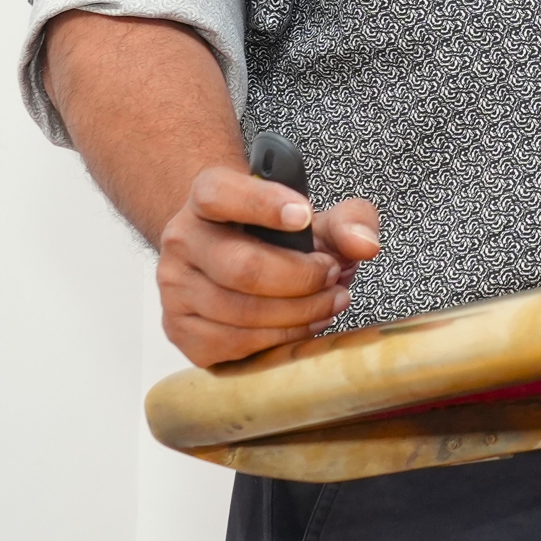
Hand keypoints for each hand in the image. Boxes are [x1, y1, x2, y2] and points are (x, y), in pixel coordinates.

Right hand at [156, 164, 380, 365]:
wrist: (235, 258)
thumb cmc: (277, 236)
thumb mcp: (316, 216)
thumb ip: (350, 220)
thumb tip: (364, 245)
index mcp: (206, 197)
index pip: (220, 194)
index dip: (262, 203)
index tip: (304, 215)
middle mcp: (182, 240)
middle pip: (242, 267)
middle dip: (302, 278)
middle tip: (335, 275)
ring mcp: (176, 290)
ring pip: (241, 312)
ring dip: (299, 312)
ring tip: (330, 302)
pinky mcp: (182, 332)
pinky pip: (234, 345)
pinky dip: (278, 340)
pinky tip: (303, 324)